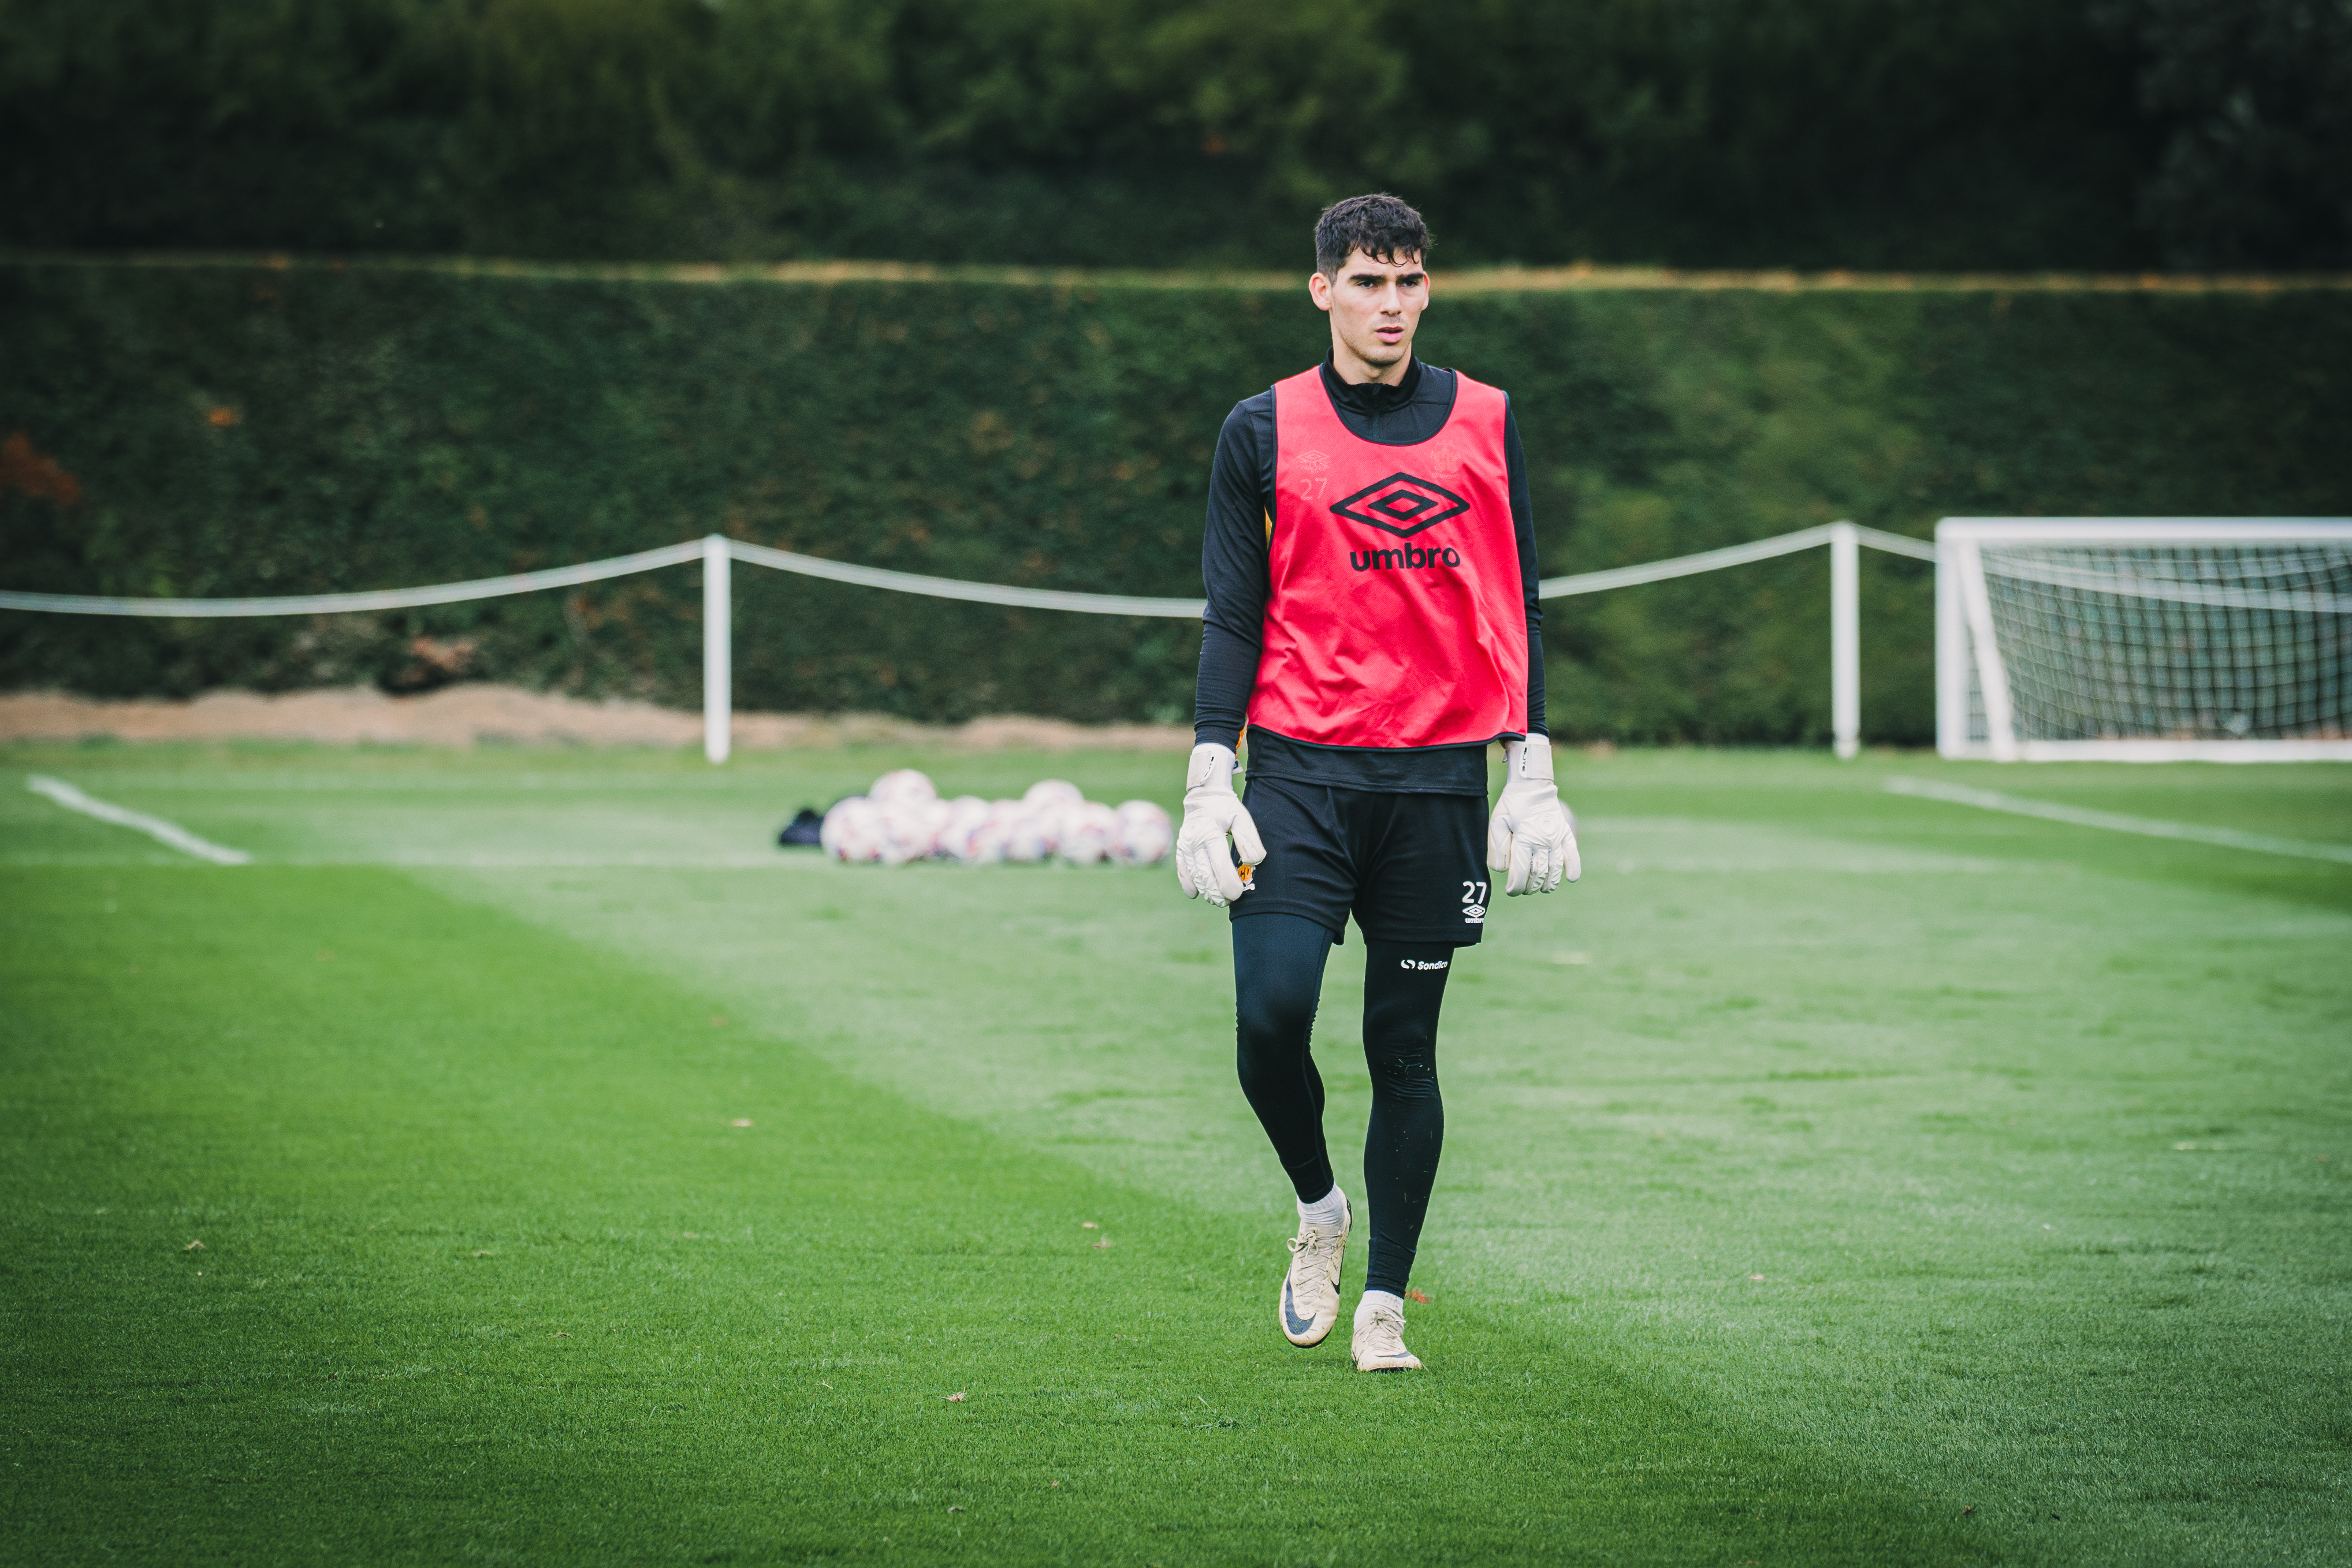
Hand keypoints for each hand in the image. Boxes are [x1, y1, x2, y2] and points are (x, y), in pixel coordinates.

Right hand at [1175, 742, 1266, 906]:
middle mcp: (1194, 841)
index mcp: (1210, 833)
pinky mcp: (1180, 850)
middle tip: (1229, 901)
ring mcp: (1185, 847)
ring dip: (1206, 892)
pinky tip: (1196, 894)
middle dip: (1218, 893)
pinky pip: (1182, 872)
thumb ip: (1249, 840)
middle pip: (1205, 875)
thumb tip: (1253, 863)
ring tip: (1218, 900)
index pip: (1219, 864)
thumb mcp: (1242, 818)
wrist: (1203, 796)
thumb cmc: (1226, 809)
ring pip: (1193, 876)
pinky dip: (1189, 884)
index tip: (1238, 894)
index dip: (1229, 883)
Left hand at [1487, 735, 1579, 895]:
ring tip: (1541, 889)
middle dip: (1530, 887)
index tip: (1511, 891)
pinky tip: (1571, 878)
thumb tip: (1502, 870)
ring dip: (1549, 883)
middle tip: (1523, 889)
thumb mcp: (1497, 822)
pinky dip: (1574, 867)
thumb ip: (1496, 847)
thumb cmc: (1512, 804)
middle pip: (1538, 873)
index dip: (1516, 886)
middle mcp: (1543, 840)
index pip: (1521, 871)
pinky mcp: (1565, 833)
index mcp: (1524, 838)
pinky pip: (1573, 853)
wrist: (1532, 784)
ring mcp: (1556, 837)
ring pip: (1555, 868)